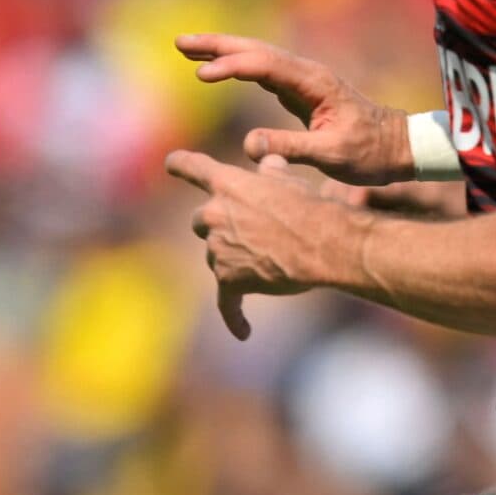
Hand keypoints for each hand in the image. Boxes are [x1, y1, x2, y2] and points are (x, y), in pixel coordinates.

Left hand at [167, 151, 350, 338]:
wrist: (324, 244)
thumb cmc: (312, 208)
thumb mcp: (291, 181)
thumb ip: (271, 172)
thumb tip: (266, 162)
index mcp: (228, 183)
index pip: (192, 167)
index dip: (180, 164)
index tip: (170, 164)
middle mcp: (214, 214)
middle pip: (201, 220)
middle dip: (218, 226)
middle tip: (250, 231)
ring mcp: (217, 248)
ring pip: (216, 256)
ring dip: (234, 258)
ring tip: (271, 260)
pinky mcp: (228, 280)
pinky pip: (226, 302)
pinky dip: (235, 316)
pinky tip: (244, 332)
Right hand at [177, 33, 412, 185]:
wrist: (398, 148)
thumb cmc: (370, 153)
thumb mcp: (333, 156)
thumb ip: (291, 149)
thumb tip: (248, 145)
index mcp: (315, 84)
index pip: (265, 67)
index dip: (232, 68)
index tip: (202, 76)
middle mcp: (308, 75)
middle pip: (256, 51)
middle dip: (218, 46)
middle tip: (180, 42)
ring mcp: (304, 81)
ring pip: (257, 58)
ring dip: (223, 52)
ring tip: (187, 48)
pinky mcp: (301, 92)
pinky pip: (263, 73)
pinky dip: (238, 68)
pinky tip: (217, 69)